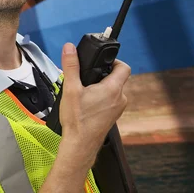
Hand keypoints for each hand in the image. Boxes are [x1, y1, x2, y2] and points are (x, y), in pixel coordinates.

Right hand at [58, 42, 130, 160]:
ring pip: (113, 90)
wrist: (80, 144)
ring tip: (84, 92)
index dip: (113, 60)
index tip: (100, 61)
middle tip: (86, 77)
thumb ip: (71, 66)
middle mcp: (120, 98)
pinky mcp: (113, 116)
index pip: (123, 67)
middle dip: (102, 74)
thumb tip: (69, 48)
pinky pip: (111, 100)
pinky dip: (101, 98)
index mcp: (112, 89)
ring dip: (101, 87)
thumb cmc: (77, 120)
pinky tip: (87, 104)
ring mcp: (118, 108)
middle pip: (117, 78)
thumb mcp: (70, 89)